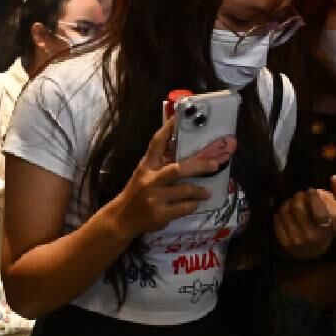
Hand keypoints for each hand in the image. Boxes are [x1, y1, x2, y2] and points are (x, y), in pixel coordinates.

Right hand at [110, 114, 217, 236]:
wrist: (122, 218)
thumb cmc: (137, 193)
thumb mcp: (143, 174)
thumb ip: (159, 163)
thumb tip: (184, 149)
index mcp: (146, 167)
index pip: (156, 143)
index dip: (168, 129)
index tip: (179, 117)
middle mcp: (150, 180)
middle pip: (178, 169)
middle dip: (199, 166)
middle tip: (214, 165)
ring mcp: (155, 198)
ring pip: (185, 190)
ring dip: (199, 191)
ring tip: (207, 192)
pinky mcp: (160, 215)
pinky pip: (184, 208)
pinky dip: (192, 205)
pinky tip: (194, 204)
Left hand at [275, 176, 335, 258]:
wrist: (312, 250)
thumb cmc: (328, 227)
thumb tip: (334, 178)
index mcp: (325, 230)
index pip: (319, 213)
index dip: (314, 198)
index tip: (312, 190)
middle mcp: (308, 237)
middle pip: (298, 208)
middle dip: (299, 196)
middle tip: (301, 194)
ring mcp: (294, 240)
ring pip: (286, 211)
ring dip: (289, 202)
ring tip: (294, 202)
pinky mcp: (282, 240)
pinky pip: (277, 218)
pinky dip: (281, 212)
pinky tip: (287, 212)